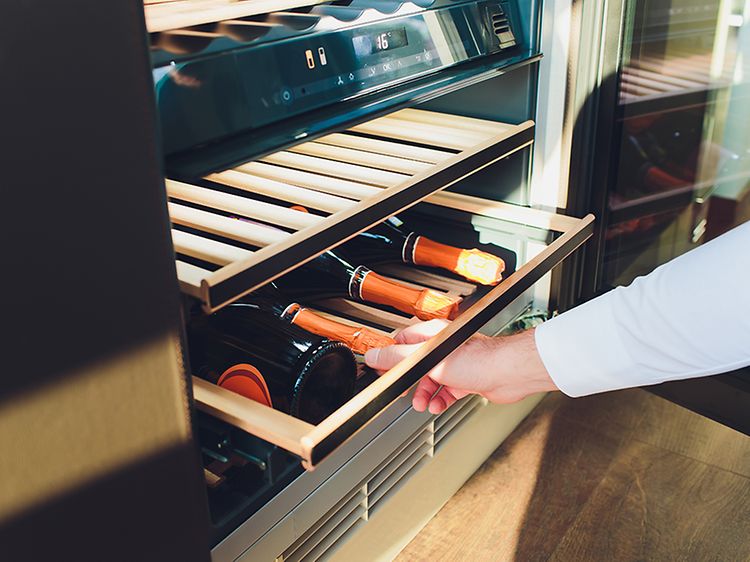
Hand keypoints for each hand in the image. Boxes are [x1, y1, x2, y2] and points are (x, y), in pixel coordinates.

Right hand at [364, 320, 556, 414]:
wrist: (508, 374)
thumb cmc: (477, 359)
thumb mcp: (428, 359)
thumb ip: (399, 358)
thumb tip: (374, 355)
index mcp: (432, 336)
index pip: (402, 343)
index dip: (391, 358)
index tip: (383, 371)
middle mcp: (443, 348)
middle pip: (416, 365)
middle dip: (409, 381)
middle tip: (403, 390)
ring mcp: (455, 365)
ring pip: (431, 381)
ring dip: (424, 394)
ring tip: (422, 403)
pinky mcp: (466, 380)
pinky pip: (446, 391)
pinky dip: (440, 400)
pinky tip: (438, 405)